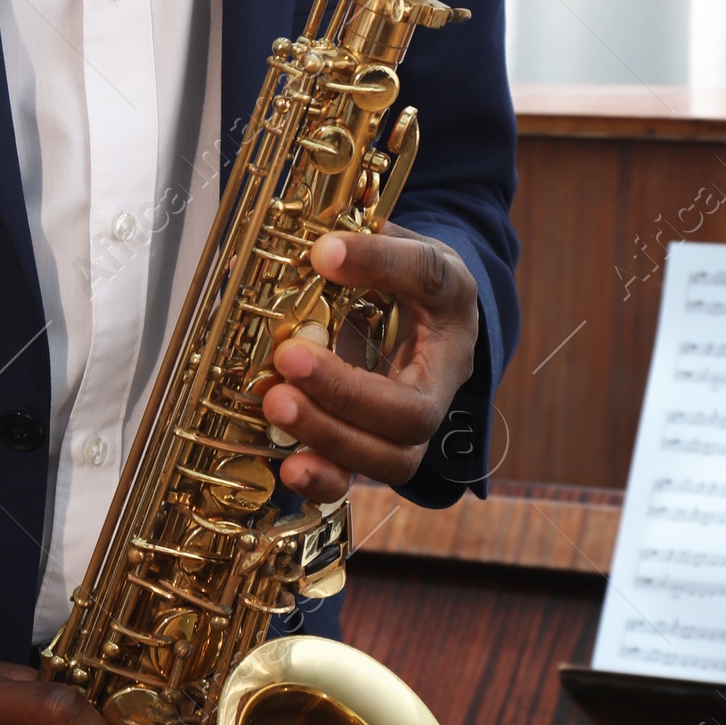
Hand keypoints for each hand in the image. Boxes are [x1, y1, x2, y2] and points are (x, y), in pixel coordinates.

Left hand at [261, 228, 478, 503]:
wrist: (423, 321)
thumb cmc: (407, 283)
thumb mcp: (396, 244)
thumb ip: (366, 243)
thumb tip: (320, 252)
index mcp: (449, 308)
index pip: (430, 281)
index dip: (381, 267)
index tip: (324, 254)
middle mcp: (442, 378)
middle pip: (413, 412)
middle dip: (347, 391)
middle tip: (288, 358)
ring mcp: (411, 426)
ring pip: (392, 458)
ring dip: (329, 437)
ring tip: (276, 404)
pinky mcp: (374, 450)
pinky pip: (358, 480)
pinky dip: (324, 480)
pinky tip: (289, 468)